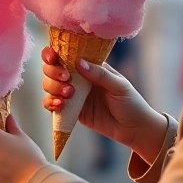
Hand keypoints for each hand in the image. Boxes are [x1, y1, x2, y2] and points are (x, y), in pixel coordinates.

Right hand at [41, 47, 166, 165]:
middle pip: (52, 68)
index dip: (54, 53)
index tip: (53, 58)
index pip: (66, 54)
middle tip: (65, 78)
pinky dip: (50, 103)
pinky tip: (59, 105)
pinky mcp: (70, 110)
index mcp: (90, 66)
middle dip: (53, 71)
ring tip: (68, 95)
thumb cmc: (130, 102)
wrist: (133, 129)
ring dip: (53, 87)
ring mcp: (73, 94)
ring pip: (49, 85)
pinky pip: (52, 104)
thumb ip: (100, 74)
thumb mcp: (119, 86)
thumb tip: (79, 62)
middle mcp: (78, 78)